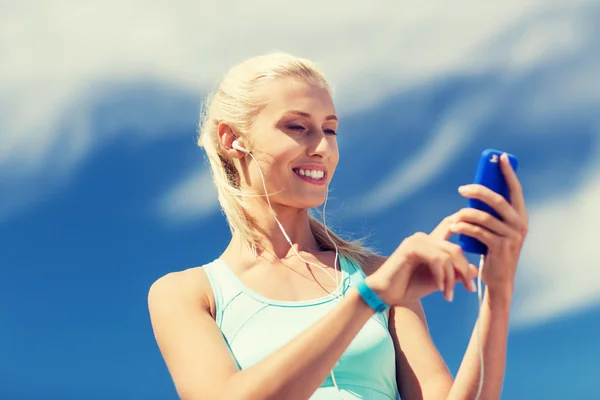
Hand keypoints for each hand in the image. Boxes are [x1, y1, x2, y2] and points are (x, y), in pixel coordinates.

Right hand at [366, 230, 478, 305]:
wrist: (385, 295)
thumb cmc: (408, 288)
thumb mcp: (438, 282)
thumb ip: (454, 274)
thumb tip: (476, 269)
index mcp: (430, 242)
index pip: (451, 229)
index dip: (466, 227)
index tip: (484, 238)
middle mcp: (424, 237)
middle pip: (455, 247)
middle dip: (465, 270)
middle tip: (470, 289)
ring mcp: (417, 240)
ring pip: (448, 255)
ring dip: (452, 278)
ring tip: (448, 295)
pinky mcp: (411, 247)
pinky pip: (437, 259)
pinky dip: (441, 276)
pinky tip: (439, 288)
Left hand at [449, 153, 528, 292]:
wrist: (499, 279)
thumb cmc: (493, 250)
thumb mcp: (497, 229)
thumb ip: (492, 213)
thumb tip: (475, 190)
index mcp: (521, 216)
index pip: (515, 189)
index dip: (508, 172)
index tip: (500, 156)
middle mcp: (520, 224)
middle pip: (497, 200)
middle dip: (479, 191)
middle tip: (462, 188)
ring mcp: (511, 236)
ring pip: (484, 217)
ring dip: (466, 213)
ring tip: (455, 215)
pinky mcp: (500, 248)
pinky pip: (478, 232)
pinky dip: (463, 228)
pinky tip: (454, 227)